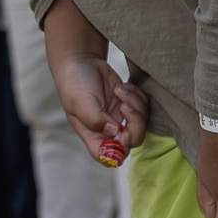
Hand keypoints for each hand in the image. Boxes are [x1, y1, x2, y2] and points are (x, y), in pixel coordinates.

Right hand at [52, 49, 150, 164]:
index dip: (120, 151)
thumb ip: (95, 118)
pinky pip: (144, 107)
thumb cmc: (74, 83)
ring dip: (135, 104)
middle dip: (135, 124)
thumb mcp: (79, 101)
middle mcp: (109, 130)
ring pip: (141, 122)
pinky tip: (124, 86)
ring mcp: (120, 117)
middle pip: (132, 140)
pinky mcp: (129, 104)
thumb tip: (113, 131)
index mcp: (93, 135)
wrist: (81, 62)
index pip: (108, 156)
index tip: (122, 133)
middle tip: (124, 106)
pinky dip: (138, 96)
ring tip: (120, 89)